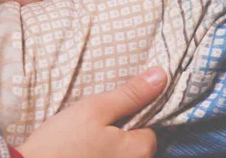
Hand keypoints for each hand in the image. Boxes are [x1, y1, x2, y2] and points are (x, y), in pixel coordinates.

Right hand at [16, 67, 166, 157]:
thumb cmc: (63, 140)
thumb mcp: (95, 109)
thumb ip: (129, 94)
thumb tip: (161, 76)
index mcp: (140, 152)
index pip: (150, 128)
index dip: (131, 116)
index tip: (109, 110)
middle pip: (136, 144)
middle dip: (119, 131)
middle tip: (92, 122)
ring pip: (119, 153)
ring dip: (107, 143)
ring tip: (83, 135)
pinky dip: (96, 152)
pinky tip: (78, 148)